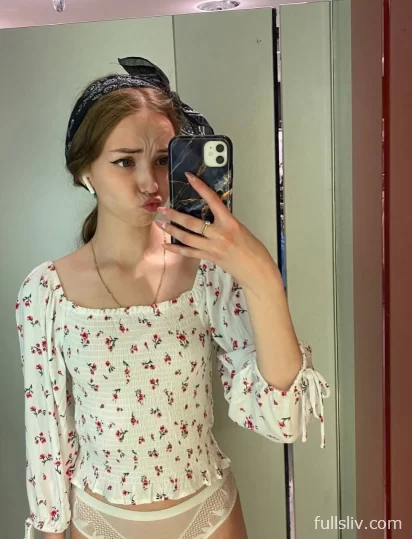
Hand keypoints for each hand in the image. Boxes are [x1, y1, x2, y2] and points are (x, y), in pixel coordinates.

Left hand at [155, 172, 278, 288]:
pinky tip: (167, 245)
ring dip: (172, 230)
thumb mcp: (241, 229)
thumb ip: (226, 223)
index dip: (201, 187)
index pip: (213, 200)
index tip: (190, 177)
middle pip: (192, 222)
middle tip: (162, 208)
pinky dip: (177, 249)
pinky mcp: (209, 258)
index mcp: (230, 223)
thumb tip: (212, 217)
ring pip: (187, 237)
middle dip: (174, 215)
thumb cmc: (254, 250)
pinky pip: (189, 253)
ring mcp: (213, 247)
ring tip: (160, 224)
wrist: (257, 270)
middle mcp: (219, 234)